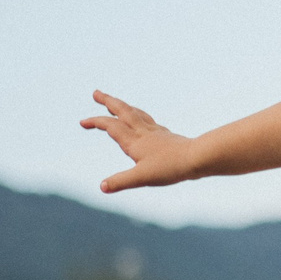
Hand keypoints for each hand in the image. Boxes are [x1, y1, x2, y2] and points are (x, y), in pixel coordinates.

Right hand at [81, 90, 199, 192]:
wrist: (197, 158)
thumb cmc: (170, 168)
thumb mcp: (142, 178)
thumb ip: (121, 182)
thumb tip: (102, 187)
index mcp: (134, 141)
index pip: (111, 126)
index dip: (96, 122)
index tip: (83, 122)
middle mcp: (143, 132)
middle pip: (124, 111)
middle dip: (108, 101)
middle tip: (96, 93)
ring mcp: (155, 132)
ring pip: (136, 113)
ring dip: (123, 106)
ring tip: (115, 103)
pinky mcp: (165, 135)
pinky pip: (147, 120)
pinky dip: (138, 115)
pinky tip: (142, 120)